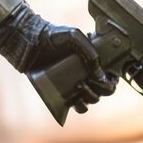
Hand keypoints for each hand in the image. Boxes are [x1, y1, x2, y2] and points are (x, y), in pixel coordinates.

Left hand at [0, 4, 117, 112]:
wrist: (31, 42)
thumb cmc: (53, 36)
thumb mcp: (74, 37)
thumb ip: (90, 53)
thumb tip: (101, 76)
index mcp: (92, 61)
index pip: (109, 76)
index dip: (111, 81)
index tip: (107, 80)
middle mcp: (86, 74)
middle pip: (102, 91)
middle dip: (100, 90)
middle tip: (87, 81)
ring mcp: (75, 84)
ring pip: (91, 100)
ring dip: (90, 98)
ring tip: (80, 88)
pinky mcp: (63, 92)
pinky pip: (76, 105)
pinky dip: (80, 107)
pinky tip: (76, 100)